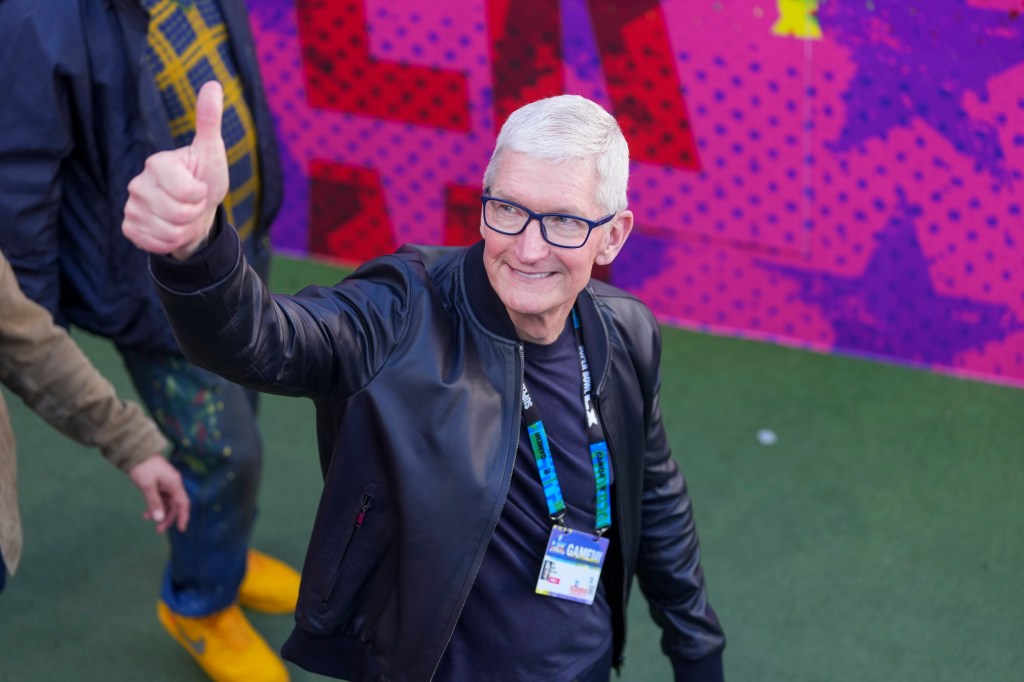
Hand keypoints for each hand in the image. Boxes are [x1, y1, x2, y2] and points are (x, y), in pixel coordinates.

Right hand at [122, 80, 228, 259]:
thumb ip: (209, 121)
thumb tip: (212, 85)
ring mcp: (131, 206)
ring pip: (168, 232)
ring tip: (183, 216)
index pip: (188, 192)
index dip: (201, 195)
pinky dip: (169, 242)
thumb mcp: (211, 152)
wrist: (197, 212)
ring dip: (183, 229)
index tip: (199, 187)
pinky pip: (153, 244)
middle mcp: (137, 183)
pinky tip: (169, 229)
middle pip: (179, 214)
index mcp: (157, 163)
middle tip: (192, 203)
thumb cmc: (205, 179)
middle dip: (194, 213)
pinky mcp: (129, 227)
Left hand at [127, 455, 190, 532]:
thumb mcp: (148, 486)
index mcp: (175, 484)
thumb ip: (154, 503)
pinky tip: (147, 511)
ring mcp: (166, 484)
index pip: (183, 503)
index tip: (181, 529)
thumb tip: (159, 519)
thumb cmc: (143, 467)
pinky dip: (155, 505)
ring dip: (159, 512)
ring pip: (167, 502)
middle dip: (168, 517)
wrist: (135, 452)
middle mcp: (173, 484)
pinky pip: (160, 498)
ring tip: (147, 519)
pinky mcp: (159, 484)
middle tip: (158, 530)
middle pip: (175, 505)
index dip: (183, 517)